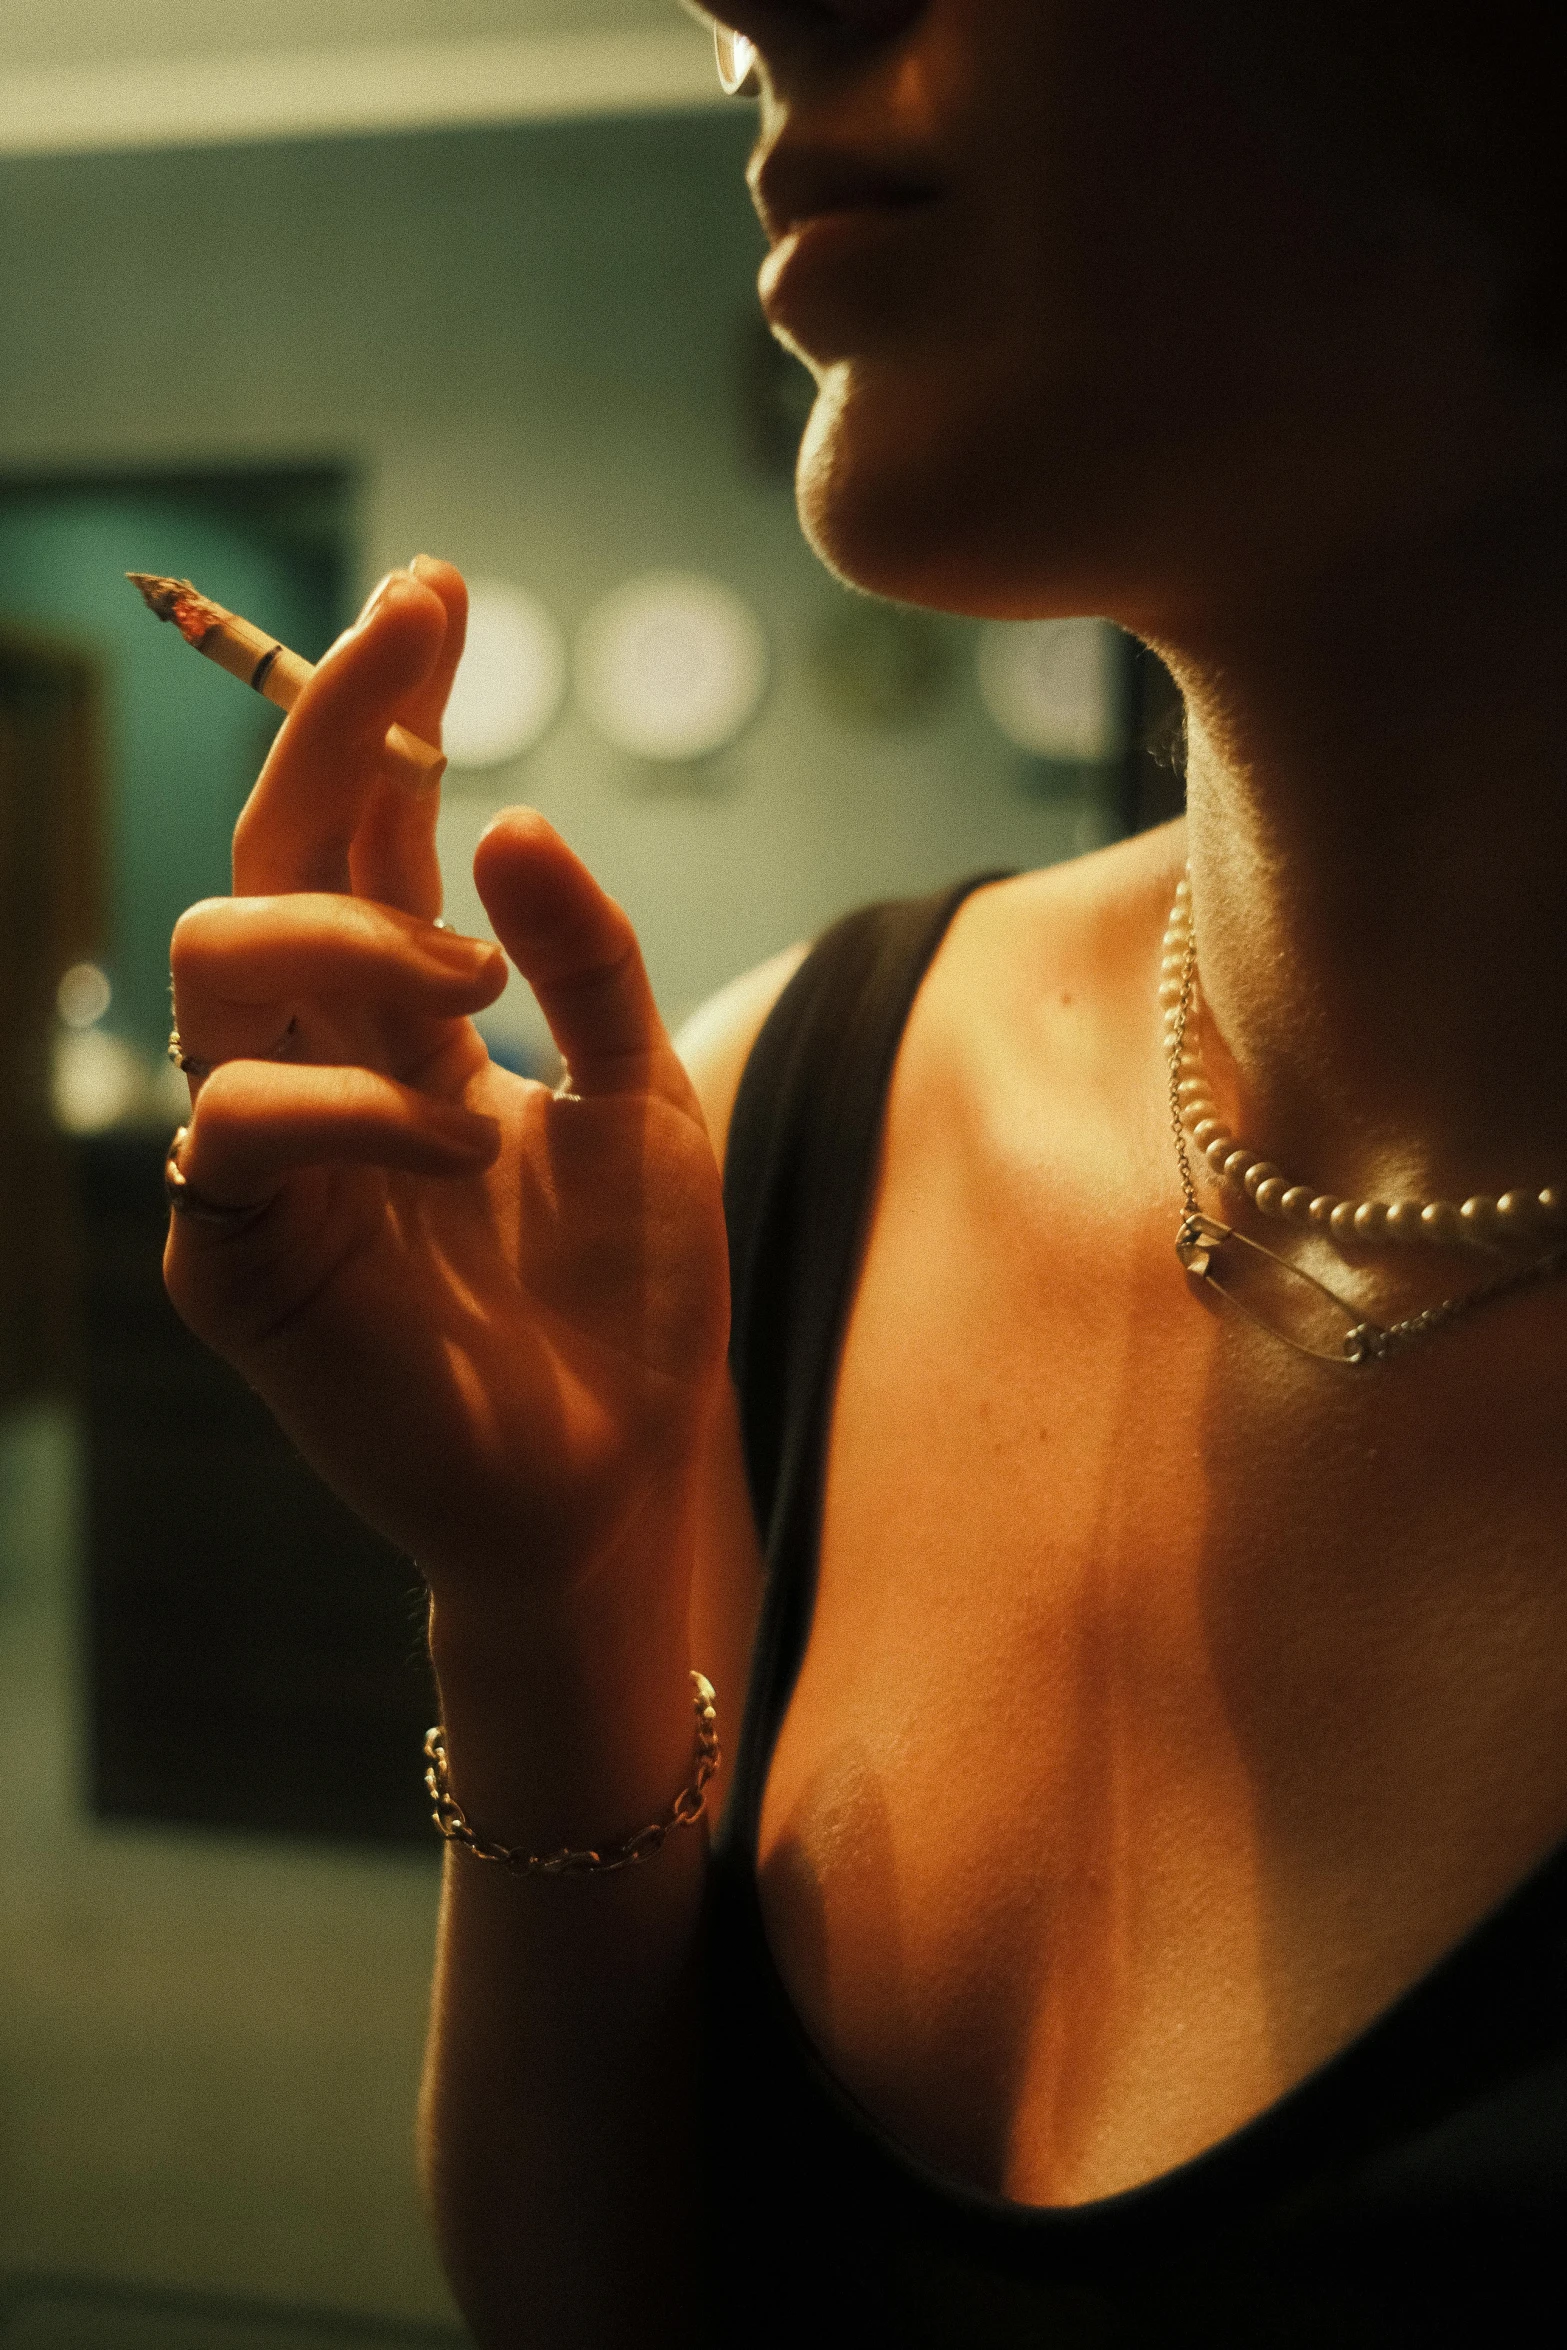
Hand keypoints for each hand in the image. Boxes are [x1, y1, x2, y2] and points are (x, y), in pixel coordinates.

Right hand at [164, 561, 729, 1595]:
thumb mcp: (642, 1098)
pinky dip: (355, 1107)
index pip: (363, 833)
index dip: (380, 706)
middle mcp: (318, 1066)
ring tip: (474, 996)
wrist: (613, 1477)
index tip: (438, 588)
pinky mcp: (238, 1262)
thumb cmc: (626, 1299)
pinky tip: (466, 1143)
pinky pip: (239, 1125)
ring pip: (213, 959)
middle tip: (428, 670)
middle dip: (327, 735)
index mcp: (403, 1023)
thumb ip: (588, 962)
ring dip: (351, 938)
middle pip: (266, 858)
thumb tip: (513, 815)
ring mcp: (266, 1159)